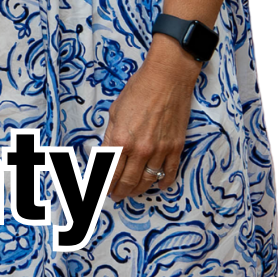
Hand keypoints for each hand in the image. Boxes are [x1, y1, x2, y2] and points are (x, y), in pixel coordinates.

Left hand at [101, 43, 197, 200]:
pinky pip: (169, 172)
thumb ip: (111, 136)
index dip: (105, 184)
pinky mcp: (176, 148)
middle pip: (128, 180)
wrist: (167, 80)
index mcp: (121, 140)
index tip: (101, 190)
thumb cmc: (137, 91)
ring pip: (147, 180)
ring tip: (131, 193)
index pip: (110, 171)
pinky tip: (157, 186)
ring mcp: (160, 150)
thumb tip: (107, 155)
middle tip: (115, 196)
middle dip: (120, 191)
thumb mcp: (115, 112)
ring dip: (138, 190)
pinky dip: (163, 182)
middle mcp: (141, 149)